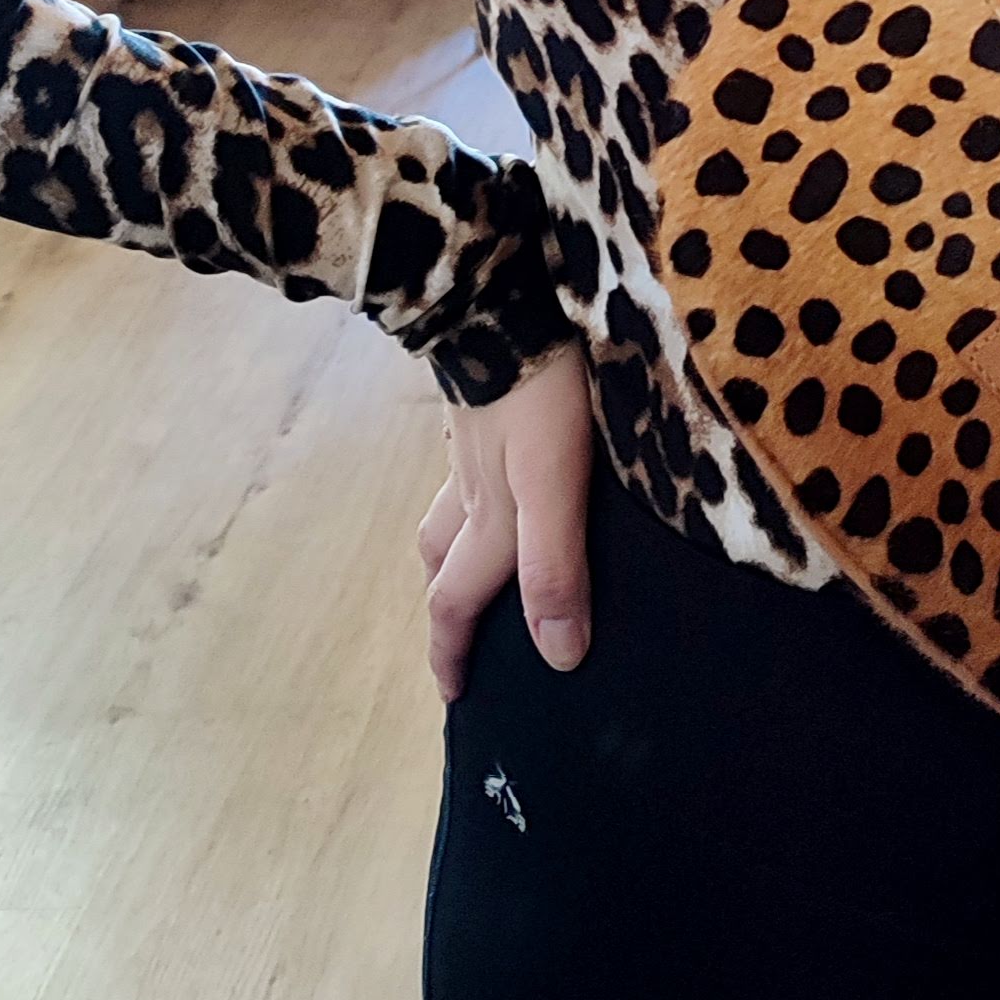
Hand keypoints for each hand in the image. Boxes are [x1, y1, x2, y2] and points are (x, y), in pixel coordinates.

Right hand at [416, 339, 593, 700]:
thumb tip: (557, 657)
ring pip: (449, 512)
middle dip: (445, 607)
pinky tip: (495, 474)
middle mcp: (471, 489)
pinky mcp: (484, 405)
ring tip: (471, 564)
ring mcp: (472, 445)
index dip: (454, 654)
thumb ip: (553, 565)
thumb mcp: (554, 486)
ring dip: (451, 549)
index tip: (455, 698)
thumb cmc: (538, 397)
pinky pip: (468, 466)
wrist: (503, 302)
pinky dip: (472, 490)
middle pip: (443, 561)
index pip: (459, 602)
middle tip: (456, 638)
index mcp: (490, 519)